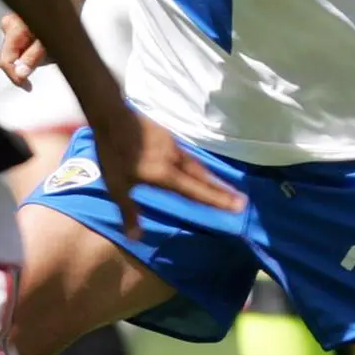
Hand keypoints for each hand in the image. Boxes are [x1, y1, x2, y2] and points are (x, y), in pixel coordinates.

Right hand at [0, 11, 47, 91]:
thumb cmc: (59, 9)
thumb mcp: (48, 39)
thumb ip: (33, 57)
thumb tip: (21, 73)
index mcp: (12, 28)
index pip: (5, 61)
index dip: (15, 76)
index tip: (27, 85)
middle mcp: (9, 26)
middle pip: (16, 58)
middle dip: (33, 61)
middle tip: (51, 54)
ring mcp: (14, 27)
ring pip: (23, 54)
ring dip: (39, 55)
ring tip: (54, 43)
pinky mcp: (22, 28)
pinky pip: (28, 47)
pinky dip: (40, 49)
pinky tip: (50, 41)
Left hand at [85, 106, 246, 239]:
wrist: (112, 116)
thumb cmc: (113, 154)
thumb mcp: (116, 186)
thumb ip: (128, 211)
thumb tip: (136, 238)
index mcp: (166, 175)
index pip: (197, 191)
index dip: (217, 200)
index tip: (238, 207)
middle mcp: (175, 161)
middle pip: (204, 178)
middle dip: (222, 191)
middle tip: (242, 201)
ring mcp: (174, 146)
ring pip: (197, 166)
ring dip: (212, 178)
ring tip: (224, 188)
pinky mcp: (168, 136)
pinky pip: (189, 156)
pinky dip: (198, 166)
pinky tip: (196, 168)